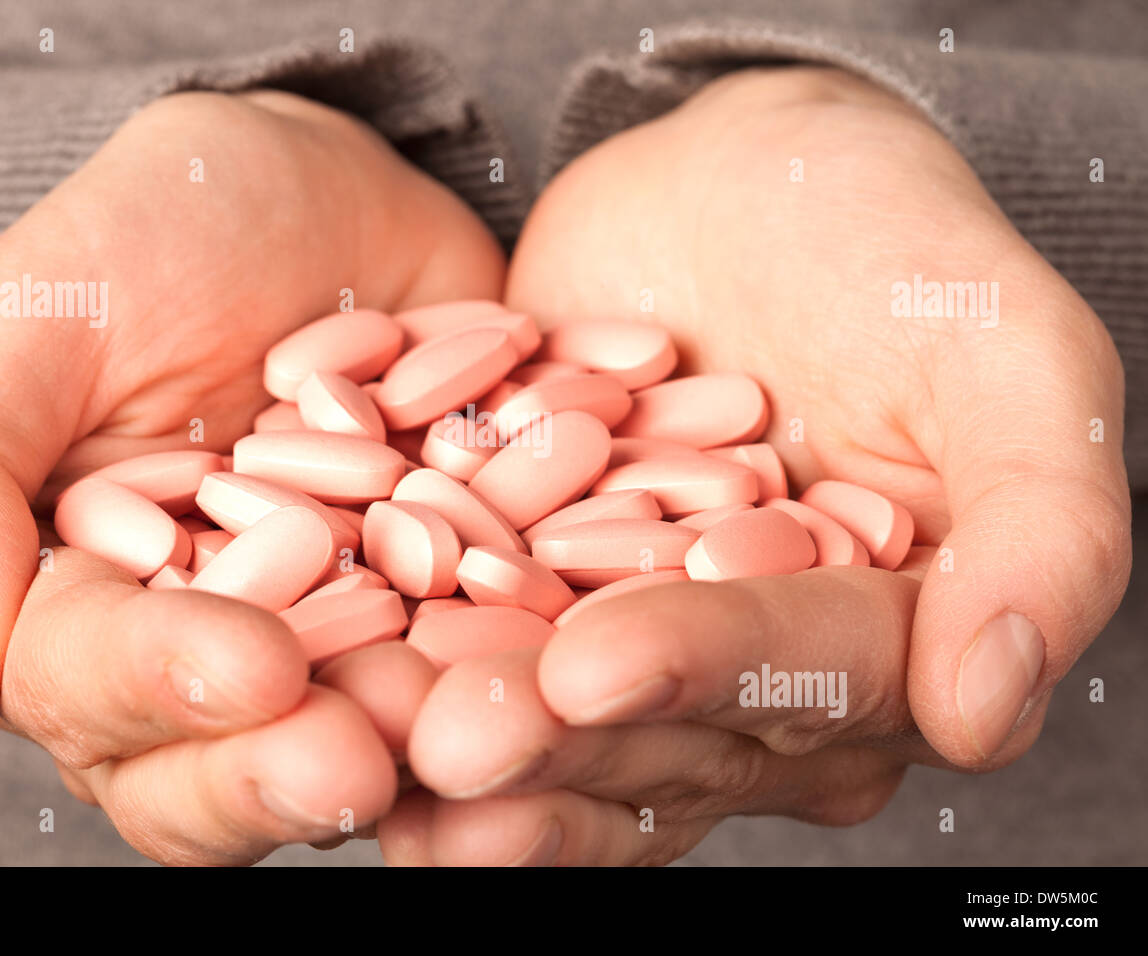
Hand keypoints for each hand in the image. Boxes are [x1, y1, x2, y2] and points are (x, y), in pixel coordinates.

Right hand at [0, 90, 502, 861]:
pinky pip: (489, 649)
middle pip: (228, 758)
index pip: (93, 688)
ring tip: (483, 724)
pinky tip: (576, 651)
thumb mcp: (29, 323)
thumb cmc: (155, 240)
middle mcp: (209, 651)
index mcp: (82, 607)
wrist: (324, 195)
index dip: (164, 693)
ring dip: (421, 740)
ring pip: (366, 731)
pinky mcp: (451, 602)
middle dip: (289, 768)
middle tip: (365, 759)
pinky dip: (528, 655)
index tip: (253, 670)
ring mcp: (343, 639)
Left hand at [380, 66, 1130, 863]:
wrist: (741, 192)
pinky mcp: (534, 598)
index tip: (593, 664)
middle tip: (450, 736)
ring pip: (559, 725)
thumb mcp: (1006, 364)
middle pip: (664, 731)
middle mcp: (758, 679)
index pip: (802, 674)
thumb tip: (988, 710)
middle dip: (556, 739)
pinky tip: (337, 681)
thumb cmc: (897, 262)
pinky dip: (406, 658)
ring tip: (380, 741)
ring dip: (469, 743)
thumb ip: (1038, 532)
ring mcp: (635, 646)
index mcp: (885, 643)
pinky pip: (470, 641)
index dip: (703, 672)